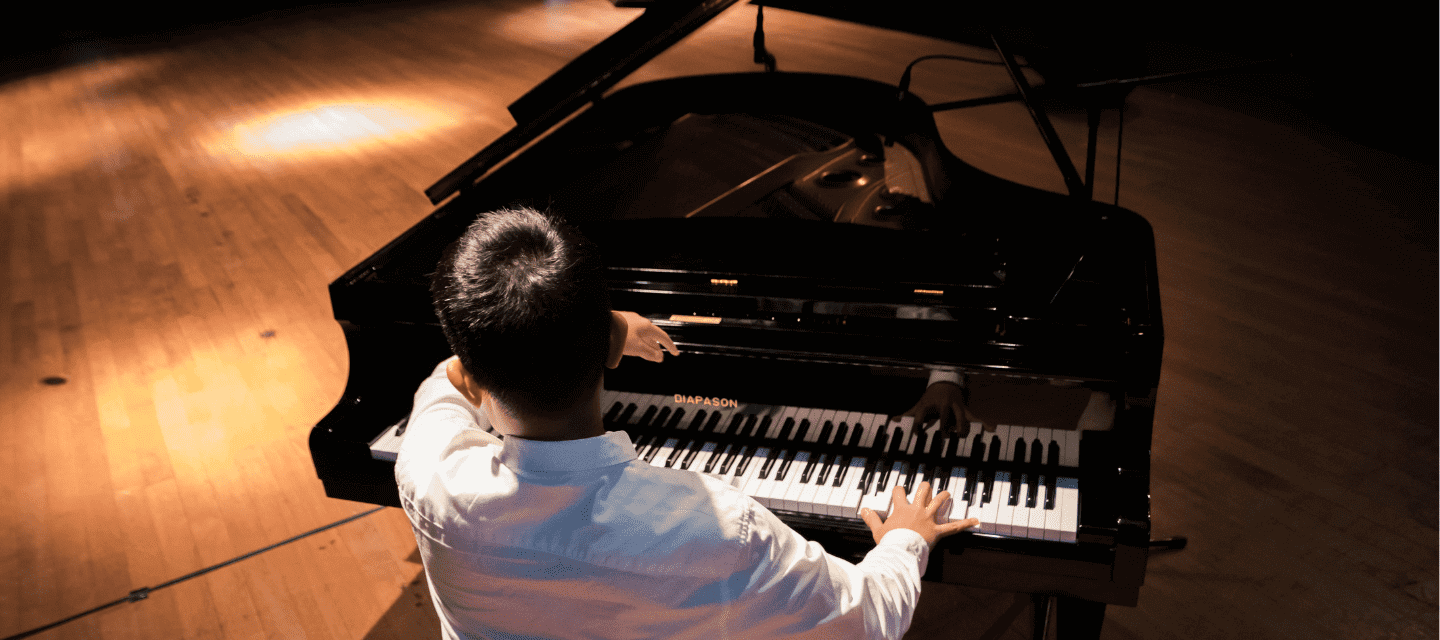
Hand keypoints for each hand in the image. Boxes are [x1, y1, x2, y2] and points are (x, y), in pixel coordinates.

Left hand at [606, 311, 678, 367]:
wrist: (598, 327)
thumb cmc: (617, 336)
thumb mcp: (636, 348)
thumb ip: (649, 353)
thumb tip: (659, 357)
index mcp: (646, 326)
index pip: (663, 337)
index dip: (670, 346)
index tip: (675, 353)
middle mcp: (639, 321)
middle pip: (651, 336)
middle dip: (655, 347)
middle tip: (658, 357)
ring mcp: (628, 321)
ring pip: (640, 335)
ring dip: (644, 345)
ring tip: (645, 354)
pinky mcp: (618, 323)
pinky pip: (630, 334)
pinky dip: (634, 342)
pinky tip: (628, 348)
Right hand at [859, 481, 977, 547]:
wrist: (900, 552)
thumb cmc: (889, 542)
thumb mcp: (877, 530)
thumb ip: (871, 518)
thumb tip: (863, 509)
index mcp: (901, 509)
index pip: (899, 492)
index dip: (899, 490)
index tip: (899, 492)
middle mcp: (916, 510)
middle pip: (922, 490)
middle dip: (924, 488)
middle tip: (925, 488)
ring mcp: (928, 518)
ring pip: (938, 501)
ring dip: (943, 496)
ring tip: (947, 494)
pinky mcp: (937, 530)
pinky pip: (954, 526)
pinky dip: (965, 523)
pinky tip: (975, 520)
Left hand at [895, 381, 993, 436]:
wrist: (944, 382)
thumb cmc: (930, 397)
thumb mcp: (919, 404)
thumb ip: (908, 414)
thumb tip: (893, 420)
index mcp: (929, 404)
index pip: (922, 413)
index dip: (919, 423)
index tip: (917, 434)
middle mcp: (943, 404)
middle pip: (944, 415)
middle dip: (945, 426)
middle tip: (945, 437)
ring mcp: (955, 406)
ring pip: (961, 416)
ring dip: (962, 427)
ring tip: (960, 436)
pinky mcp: (964, 408)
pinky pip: (974, 415)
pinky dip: (984, 421)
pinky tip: (991, 428)